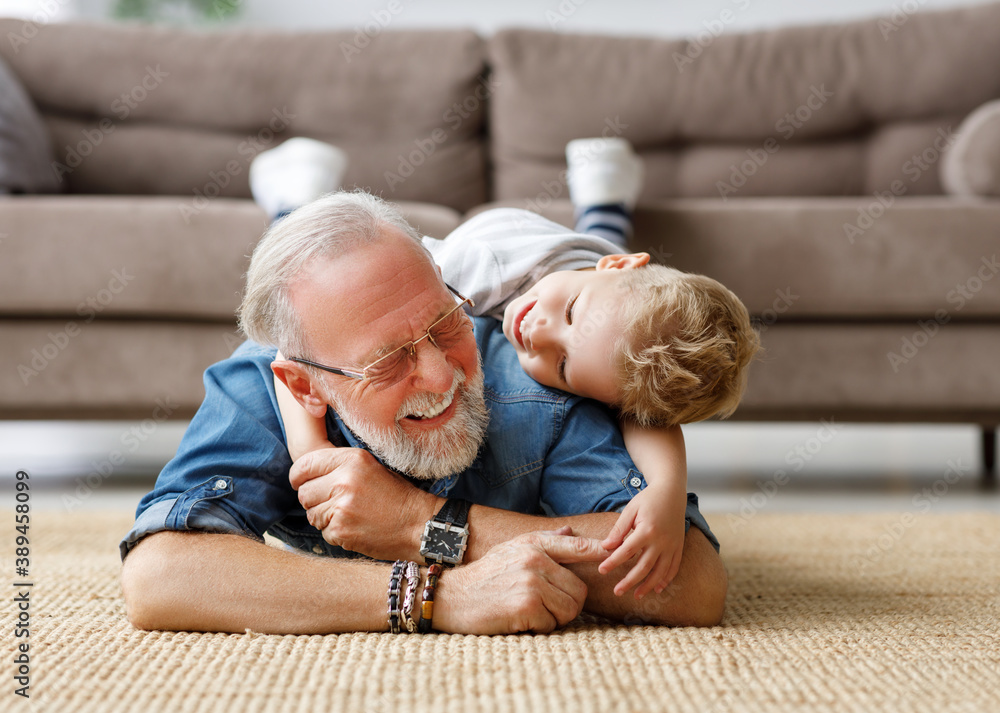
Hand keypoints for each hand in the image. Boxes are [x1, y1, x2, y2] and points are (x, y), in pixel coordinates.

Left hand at [289, 447, 437, 560]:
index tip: (301, 483)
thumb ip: (339, 466)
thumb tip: (305, 472)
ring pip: (311, 514)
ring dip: (324, 518)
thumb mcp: (369, 467)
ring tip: (348, 516)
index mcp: (352, 459)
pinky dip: (336, 533)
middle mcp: (344, 480)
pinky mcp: (341, 530)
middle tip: (333, 503)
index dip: (299, 477)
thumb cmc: (395, 495)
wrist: (418, 524)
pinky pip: (323, 532)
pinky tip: (355, 528)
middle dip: (314, 500)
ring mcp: (341, 507)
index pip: (304, 465)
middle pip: (304, 493)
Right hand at [433, 526, 608, 634]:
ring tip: (531, 612)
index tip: (618, 555)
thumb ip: (544, 542)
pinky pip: (551, 624)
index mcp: (534, 544)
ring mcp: (531, 581)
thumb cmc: (484, 576)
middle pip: (580, 591)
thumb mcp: (512, 549)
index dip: (601, 552)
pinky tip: (518, 620)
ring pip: (570, 609)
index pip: (577, 547)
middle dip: (568, 604)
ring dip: (555, 618)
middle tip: (544, 607)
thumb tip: (570, 531)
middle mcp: (535, 559)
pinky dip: (539, 628)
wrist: (450, 597)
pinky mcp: (525, 605)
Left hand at [598, 485, 686, 598]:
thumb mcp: (630, 510)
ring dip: (648, 586)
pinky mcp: (679, 547)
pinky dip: (666, 580)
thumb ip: (619, 529)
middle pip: (644, 567)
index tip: (602, 571)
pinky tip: (657, 588)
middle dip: (630, 581)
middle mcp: (661, 541)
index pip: (627, 551)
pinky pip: (674, 567)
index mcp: (647, 530)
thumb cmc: (648, 499)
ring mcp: (672, 545)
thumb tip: (606, 546)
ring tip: (636, 596)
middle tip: (617, 591)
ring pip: (660, 572)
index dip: (613, 562)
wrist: (672, 492)